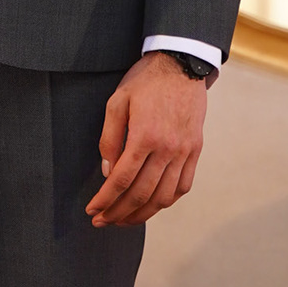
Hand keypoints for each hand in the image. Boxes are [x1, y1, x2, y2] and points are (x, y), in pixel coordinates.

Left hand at [86, 54, 207, 227]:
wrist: (182, 65)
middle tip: (102, 221)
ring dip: (142, 214)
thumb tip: (107, 173)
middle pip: (141, 194)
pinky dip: (166, 202)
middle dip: (118, 213)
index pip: (121, 180)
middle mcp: (167, 149)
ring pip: (163, 197)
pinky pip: (183, 186)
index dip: (105, 199)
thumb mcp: (117, 102)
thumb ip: (109, 138)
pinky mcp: (195, 150)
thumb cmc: (145, 82)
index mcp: (145, 136)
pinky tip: (151, 205)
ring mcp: (184, 152)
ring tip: (124, 219)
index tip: (92, 210)